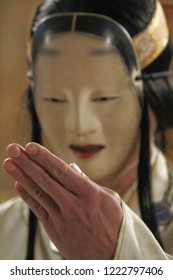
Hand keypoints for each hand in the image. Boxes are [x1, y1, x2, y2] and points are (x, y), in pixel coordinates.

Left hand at [3, 142, 122, 258]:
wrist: (113, 258)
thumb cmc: (115, 225)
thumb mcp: (110, 199)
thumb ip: (88, 182)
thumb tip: (71, 169)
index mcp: (90, 195)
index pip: (62, 172)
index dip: (44, 158)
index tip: (30, 147)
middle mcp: (74, 206)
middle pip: (46, 180)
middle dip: (27, 162)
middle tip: (13, 149)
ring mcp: (62, 219)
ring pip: (38, 193)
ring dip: (21, 177)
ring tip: (9, 163)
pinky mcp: (55, 231)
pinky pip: (38, 210)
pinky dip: (27, 196)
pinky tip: (18, 184)